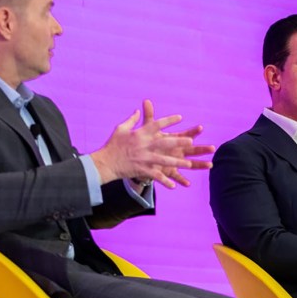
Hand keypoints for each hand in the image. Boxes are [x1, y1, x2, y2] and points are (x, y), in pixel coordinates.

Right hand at [90, 100, 214, 188]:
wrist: (105, 162)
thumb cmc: (113, 144)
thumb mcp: (121, 129)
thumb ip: (132, 120)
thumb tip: (138, 110)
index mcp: (140, 134)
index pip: (156, 125)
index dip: (169, 121)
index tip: (180, 118)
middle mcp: (143, 145)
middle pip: (164, 143)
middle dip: (178, 142)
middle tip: (191, 141)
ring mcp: (143, 158)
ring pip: (163, 161)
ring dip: (176, 163)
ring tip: (188, 164)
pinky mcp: (142, 170)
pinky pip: (155, 176)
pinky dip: (164, 181)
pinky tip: (174, 186)